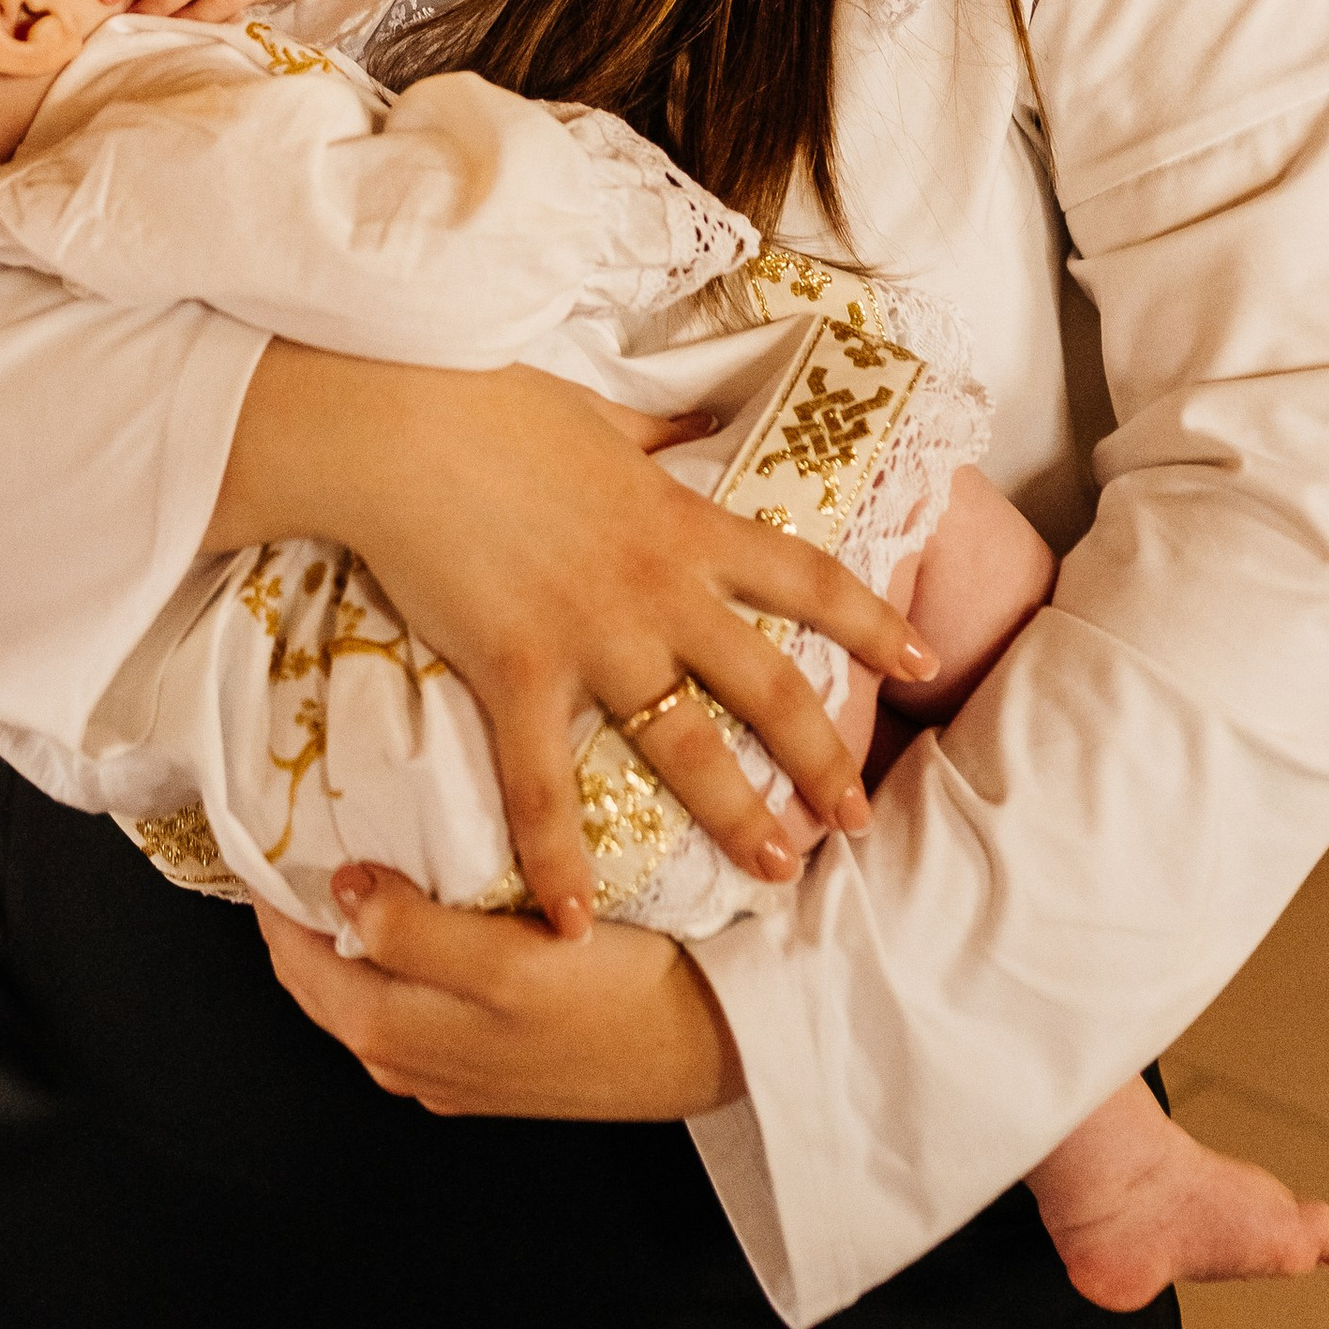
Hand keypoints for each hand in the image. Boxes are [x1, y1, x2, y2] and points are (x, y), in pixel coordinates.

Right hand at [214, 347, 938, 937]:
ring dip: (735, 815)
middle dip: (822, 756)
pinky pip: (543, 784)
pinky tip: (573, 924)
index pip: (807, 575)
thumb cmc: (496, 404)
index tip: (925, 662)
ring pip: (683, 745)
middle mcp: (658, 589)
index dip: (873, 621)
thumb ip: (658, 437)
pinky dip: (558, 859)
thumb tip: (697, 428)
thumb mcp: (603, 415)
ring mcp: (591, 635)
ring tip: (776, 872)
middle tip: (857, 820)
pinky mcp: (516, 669)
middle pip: (768, 683)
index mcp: (683, 522)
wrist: (404, 422)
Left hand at [256, 866, 740, 1118]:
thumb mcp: (507, 965)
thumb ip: (413, 936)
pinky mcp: (495, 1058)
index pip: (296, 959)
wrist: (713, 1047)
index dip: (272, 893)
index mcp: (397, 1033)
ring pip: (368, 987)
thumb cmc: (615, 998)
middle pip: (324, 976)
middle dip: (301, 907)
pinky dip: (397, 952)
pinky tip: (425, 905)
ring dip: (348, 928)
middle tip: (302, 821)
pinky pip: (417, 998)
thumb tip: (340, 893)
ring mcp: (453, 1063)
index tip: (265, 822)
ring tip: (355, 847)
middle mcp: (410, 1058)